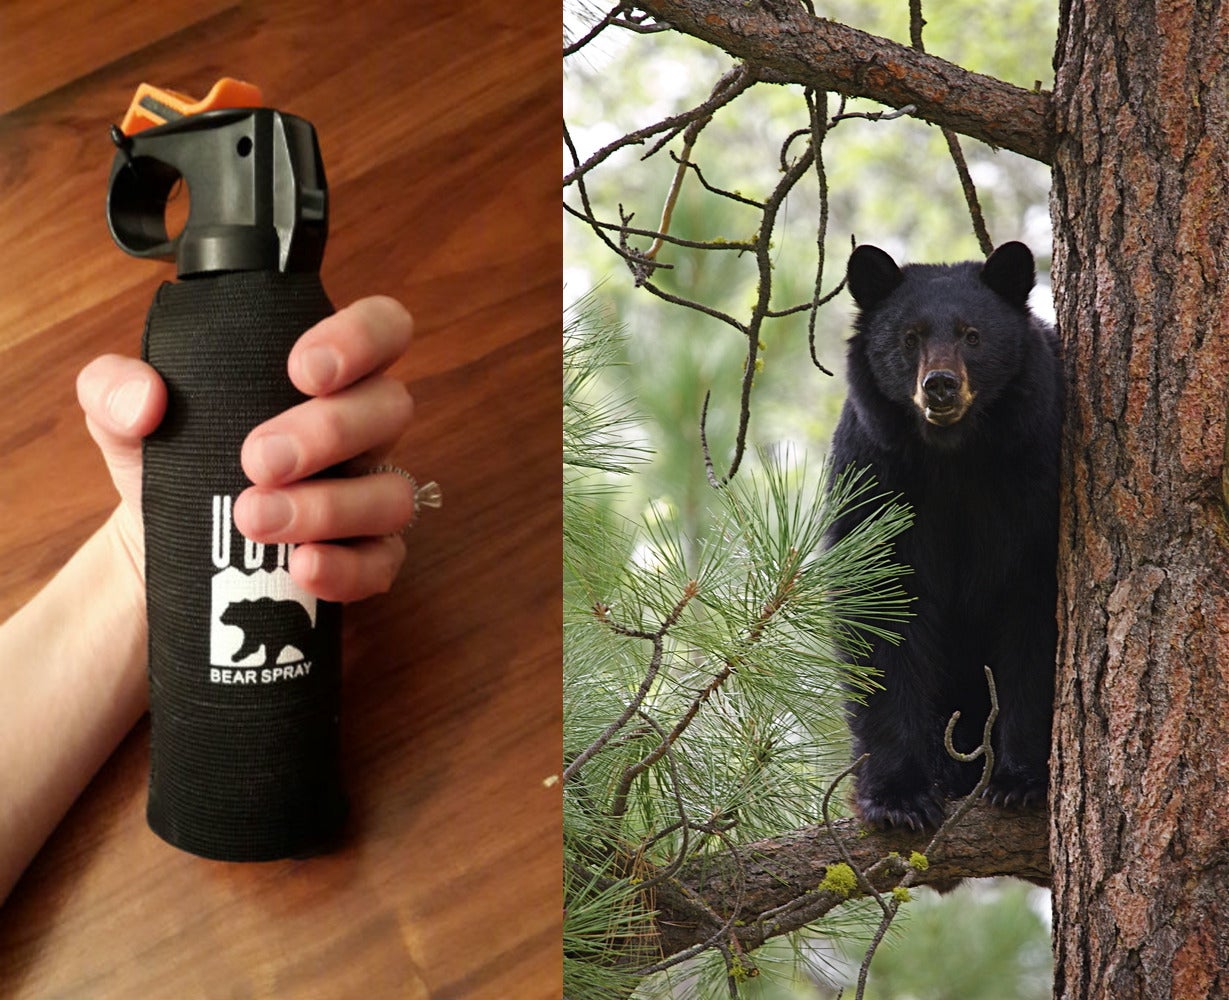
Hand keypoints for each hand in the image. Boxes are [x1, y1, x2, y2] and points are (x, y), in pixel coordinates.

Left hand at [76, 296, 415, 602]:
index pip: (382, 328)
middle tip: (257, 459)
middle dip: (329, 431)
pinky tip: (301, 567)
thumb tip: (146, 399)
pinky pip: (384, 562)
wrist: (161, 545)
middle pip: (391, 407)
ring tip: (253, 518)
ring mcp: (372, 492)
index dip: (362, 338)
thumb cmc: (168, 459)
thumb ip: (114, 386)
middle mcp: (362, 428)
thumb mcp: (122, 414)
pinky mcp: (367, 556)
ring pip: (392, 492)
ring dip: (327, 506)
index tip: (302, 368)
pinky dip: (347, 568)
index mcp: (326, 374)